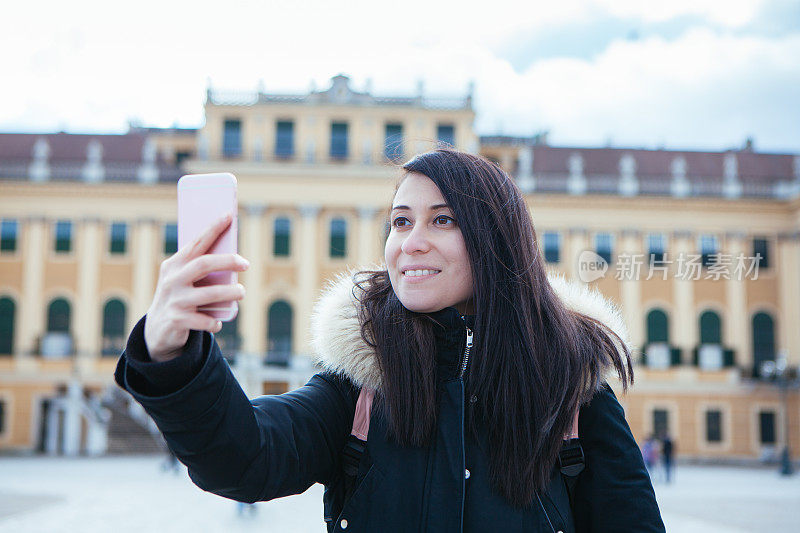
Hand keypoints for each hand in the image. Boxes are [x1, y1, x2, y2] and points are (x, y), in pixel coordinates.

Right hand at [144, 213, 248, 361]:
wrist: (157, 328)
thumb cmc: (180, 296)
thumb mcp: (184, 279)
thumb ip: (201, 268)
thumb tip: (233, 258)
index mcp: (174, 264)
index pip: (196, 243)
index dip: (213, 228)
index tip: (229, 215)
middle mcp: (172, 280)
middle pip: (203, 264)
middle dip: (227, 261)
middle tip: (246, 263)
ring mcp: (174, 300)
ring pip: (209, 294)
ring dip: (230, 292)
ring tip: (241, 291)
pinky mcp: (177, 320)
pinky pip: (204, 320)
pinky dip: (214, 321)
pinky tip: (218, 321)